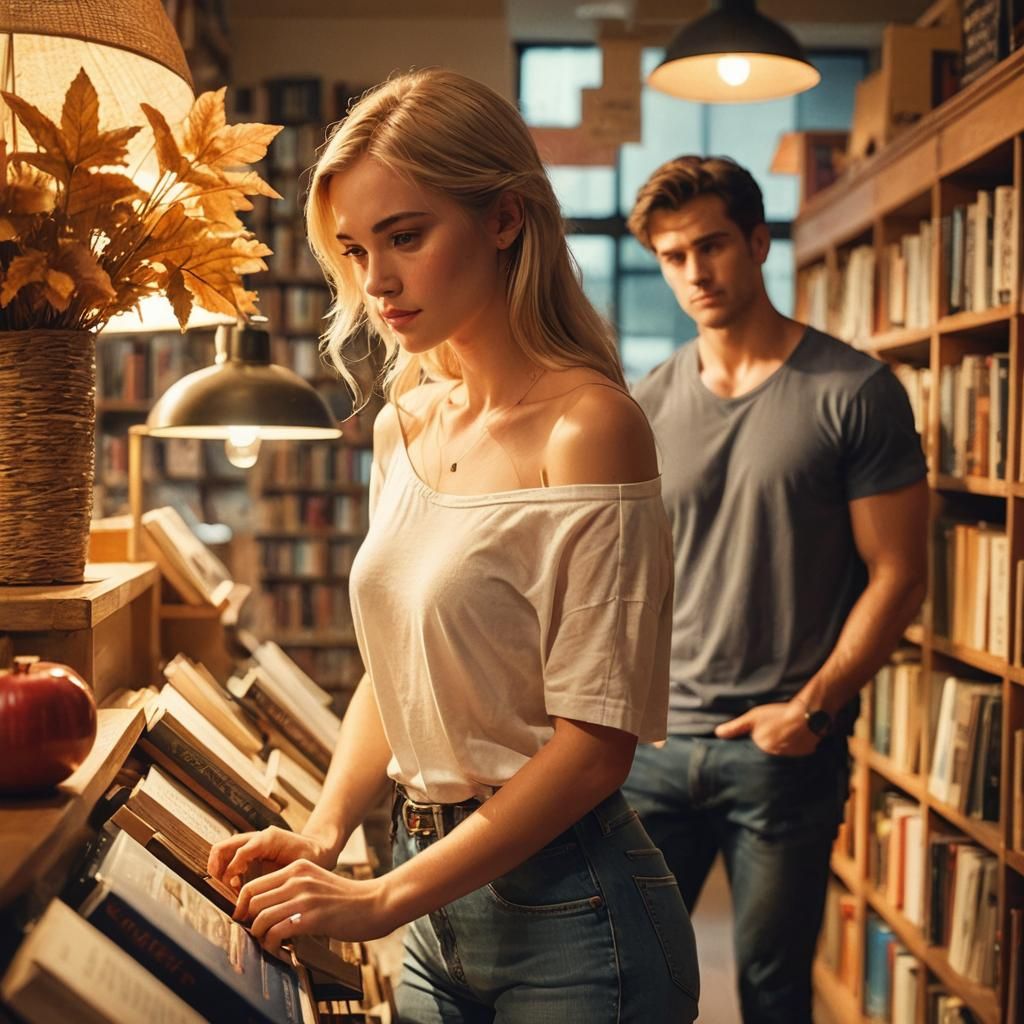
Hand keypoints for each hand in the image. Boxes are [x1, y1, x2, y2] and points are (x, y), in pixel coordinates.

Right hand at [207, 826, 335, 891]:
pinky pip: (229, 858)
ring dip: (220, 871)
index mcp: (267, 839)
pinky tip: (237, 886)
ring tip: (231, 888)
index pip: (241, 852)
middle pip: (222, 847)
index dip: (233, 871)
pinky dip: (226, 872)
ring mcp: (250, 844)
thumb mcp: (297, 867)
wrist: (318, 849)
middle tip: (224, 888)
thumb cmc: (310, 858)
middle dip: (217, 868)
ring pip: (222, 852)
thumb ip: (278, 876)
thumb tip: (258, 894)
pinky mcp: (249, 852)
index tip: (235, 888)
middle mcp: (255, 838)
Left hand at [234, 859, 397, 954]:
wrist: (375, 902)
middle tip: (257, 935)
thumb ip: (294, 887)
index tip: (245, 920)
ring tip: (269, 944)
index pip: (253, 885)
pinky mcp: (312, 917)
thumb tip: (267, 907)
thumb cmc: (346, 897)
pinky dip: (272, 945)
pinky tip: (281, 949)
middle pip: (252, 901)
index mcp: (297, 867)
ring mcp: (305, 897)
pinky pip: (277, 932)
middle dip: (249, 922)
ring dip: (259, 936)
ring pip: (261, 918)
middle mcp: (298, 878)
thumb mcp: (316, 881)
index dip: (242, 906)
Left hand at [713, 700, 819, 756]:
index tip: (765, 731)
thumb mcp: (753, 717)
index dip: (759, 737)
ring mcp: (790, 757)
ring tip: (788, 732)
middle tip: (778, 730)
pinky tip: (797, 737)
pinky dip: (795, 747)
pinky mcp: (804, 755)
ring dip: (783, 745)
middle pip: (769, 750)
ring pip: (782, 752)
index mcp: (761, 747)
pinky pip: (796, 753)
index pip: (756, 746)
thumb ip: (735, 727)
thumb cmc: (779, 713)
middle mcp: (775, 756)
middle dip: (771, 742)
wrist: (808, 715)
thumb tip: (717, 733)